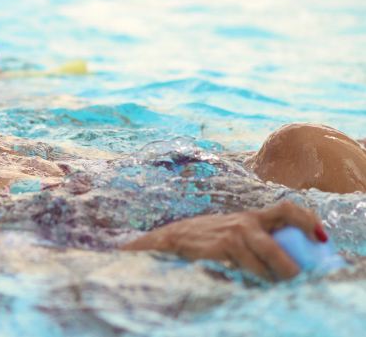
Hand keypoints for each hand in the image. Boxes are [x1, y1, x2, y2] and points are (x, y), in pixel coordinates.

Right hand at [122, 201, 325, 280]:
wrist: (175, 238)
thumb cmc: (209, 237)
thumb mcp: (234, 229)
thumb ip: (257, 235)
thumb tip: (288, 254)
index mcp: (252, 217)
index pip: (286, 209)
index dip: (308, 221)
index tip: (321, 237)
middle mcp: (244, 223)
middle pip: (277, 245)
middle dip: (291, 267)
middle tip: (299, 279)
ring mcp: (232, 236)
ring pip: (263, 262)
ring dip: (272, 278)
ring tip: (276, 287)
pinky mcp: (221, 249)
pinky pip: (245, 270)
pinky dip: (253, 280)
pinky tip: (253, 285)